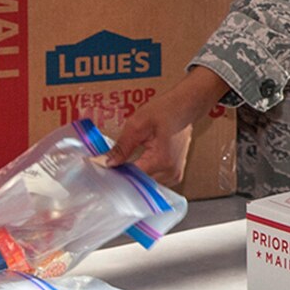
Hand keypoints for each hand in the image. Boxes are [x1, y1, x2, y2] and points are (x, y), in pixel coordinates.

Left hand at [102, 65, 229, 185]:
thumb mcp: (137, 125)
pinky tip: (137, 162)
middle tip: (112, 163)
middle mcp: (171, 172)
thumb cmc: (165, 110)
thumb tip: (106, 163)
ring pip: (146, 183)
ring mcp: (175, 174)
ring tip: (125, 161)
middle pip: (139, 183)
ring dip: (135, 174)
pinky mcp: (175, 173)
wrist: (185, 105)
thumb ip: (121, 147)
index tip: (104, 167)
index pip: (132, 178)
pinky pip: (154, 180)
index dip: (116, 172)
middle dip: (125, 174)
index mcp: (162, 161)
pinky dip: (144, 173)